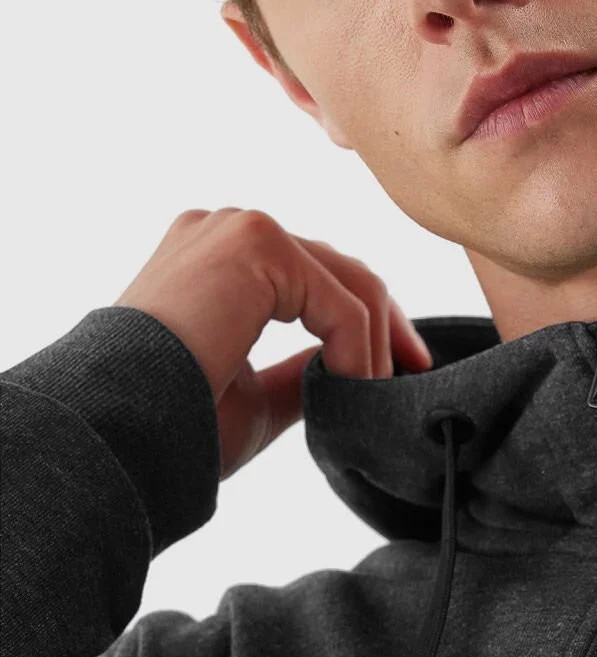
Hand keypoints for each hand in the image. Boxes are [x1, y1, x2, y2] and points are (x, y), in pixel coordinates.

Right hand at [112, 208, 432, 481]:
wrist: (121, 428)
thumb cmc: (173, 422)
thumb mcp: (256, 393)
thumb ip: (302, 371)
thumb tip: (353, 371)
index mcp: (217, 257)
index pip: (313, 275)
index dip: (365, 321)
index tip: (398, 369)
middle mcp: (227, 228)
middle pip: (339, 268)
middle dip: (385, 323)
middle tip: (416, 371)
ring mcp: (240, 227)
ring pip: (348, 284)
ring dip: (374, 346)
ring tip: (379, 397)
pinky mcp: (256, 243)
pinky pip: (339, 300)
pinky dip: (359, 349)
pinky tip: (356, 389)